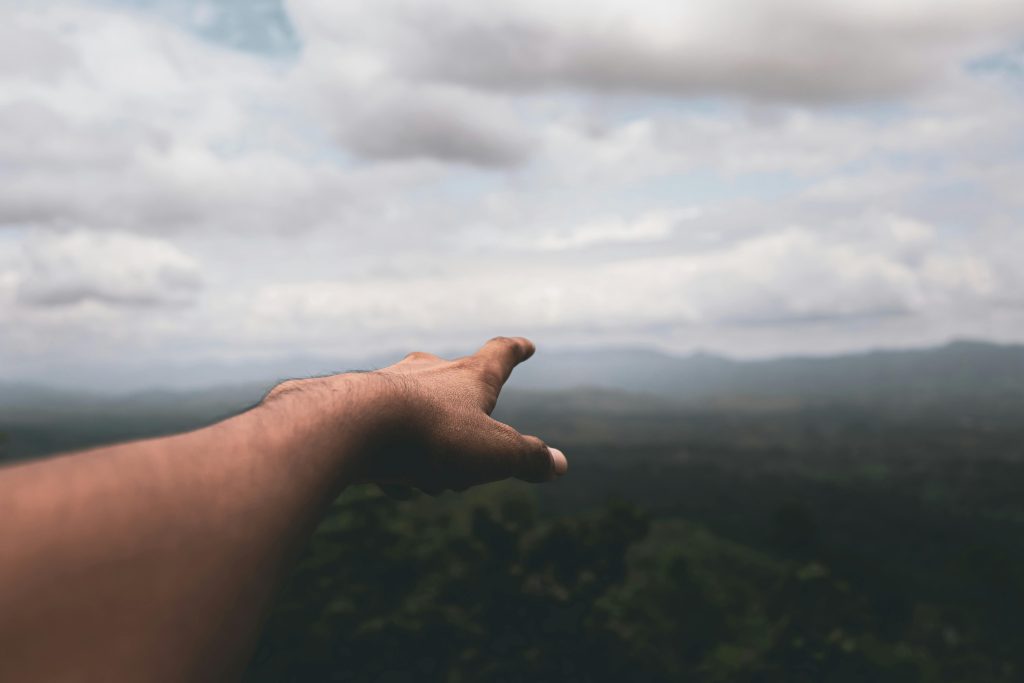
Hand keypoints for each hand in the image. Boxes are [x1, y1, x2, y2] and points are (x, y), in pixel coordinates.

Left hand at [349, 336, 567, 493]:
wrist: (352, 426)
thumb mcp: (494, 453)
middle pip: (455, 384)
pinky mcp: (356, 408)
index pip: (499, 355)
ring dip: (428, 446)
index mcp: (468, 377)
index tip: (526, 345)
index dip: (515, 352)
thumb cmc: (431, 435)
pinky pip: (383, 437)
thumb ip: (528, 458)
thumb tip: (558, 465)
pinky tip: (392, 485)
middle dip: (465, 419)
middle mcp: (429, 373)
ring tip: (427, 475)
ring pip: (418, 412)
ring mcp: (390, 386)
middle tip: (464, 457)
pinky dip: (393, 461)